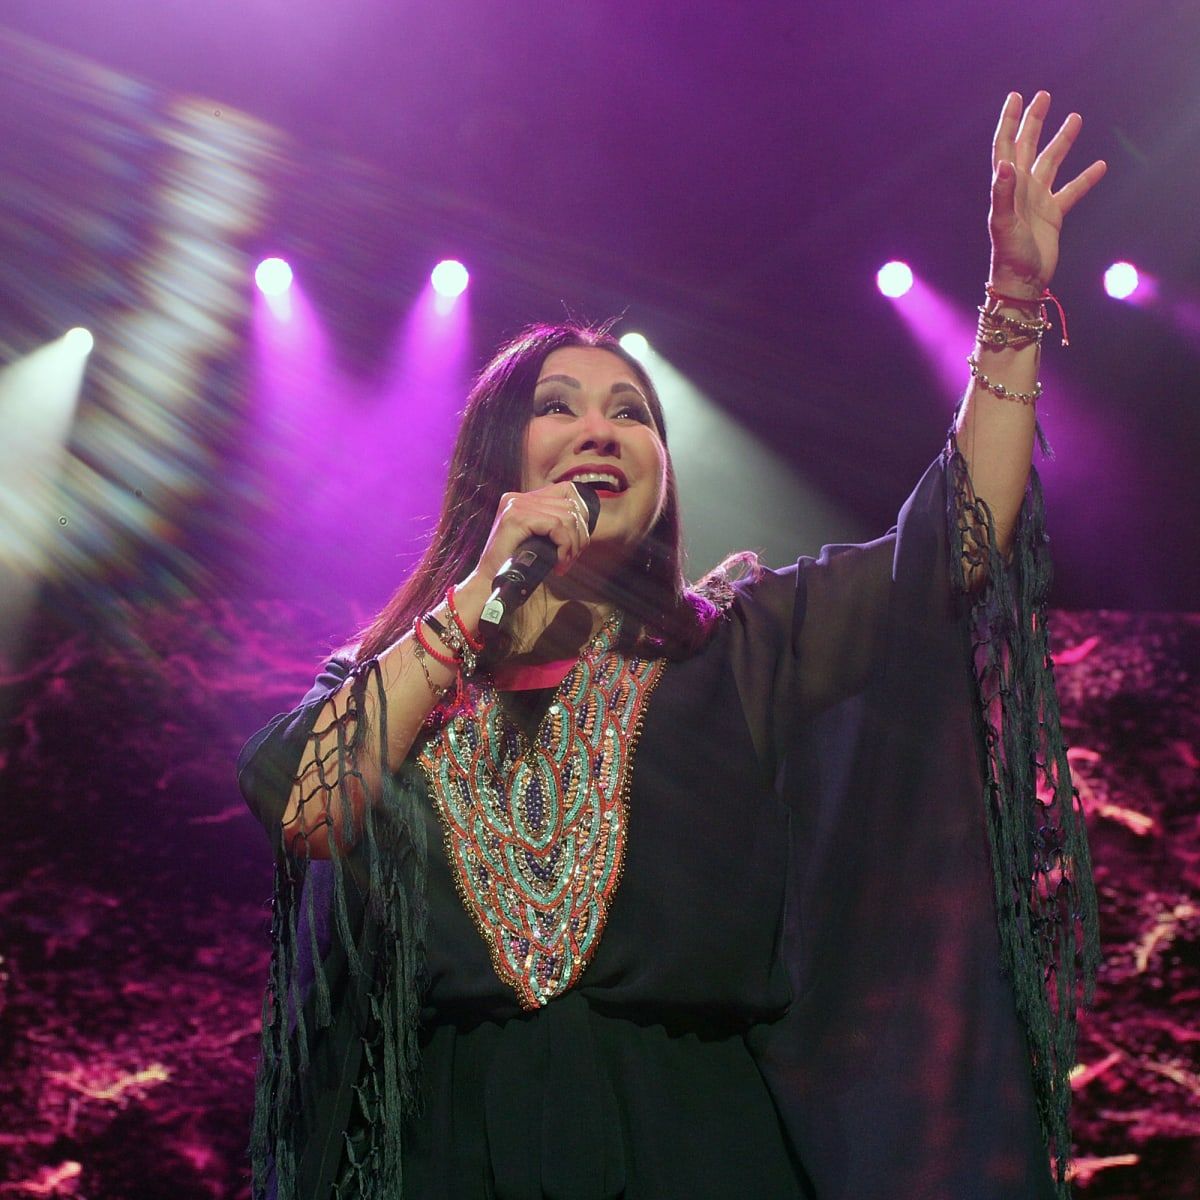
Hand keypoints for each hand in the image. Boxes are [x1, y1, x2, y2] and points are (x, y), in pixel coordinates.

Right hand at [473, 483, 592, 585]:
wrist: (489, 582)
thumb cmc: (516, 566)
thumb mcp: (538, 540)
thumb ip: (555, 527)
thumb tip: (585, 526)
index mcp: (523, 499)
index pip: (567, 491)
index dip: (582, 515)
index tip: (578, 540)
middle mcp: (518, 497)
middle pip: (570, 505)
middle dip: (579, 535)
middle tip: (570, 558)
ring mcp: (516, 505)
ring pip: (567, 517)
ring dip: (572, 544)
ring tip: (564, 562)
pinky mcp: (517, 517)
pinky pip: (556, 526)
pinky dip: (564, 546)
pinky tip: (558, 562)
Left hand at [988, 91, 1106, 297]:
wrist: (1021, 283)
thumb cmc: (1009, 257)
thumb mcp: (1004, 224)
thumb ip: (1003, 194)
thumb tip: (1006, 164)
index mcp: (1007, 188)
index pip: (1005, 147)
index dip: (1009, 122)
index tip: (1016, 97)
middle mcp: (1021, 190)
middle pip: (1027, 147)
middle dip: (1034, 122)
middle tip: (1043, 96)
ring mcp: (1037, 201)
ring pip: (1051, 163)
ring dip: (1061, 141)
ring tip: (1075, 118)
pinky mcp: (1052, 216)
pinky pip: (1071, 191)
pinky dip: (1085, 178)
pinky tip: (1100, 165)